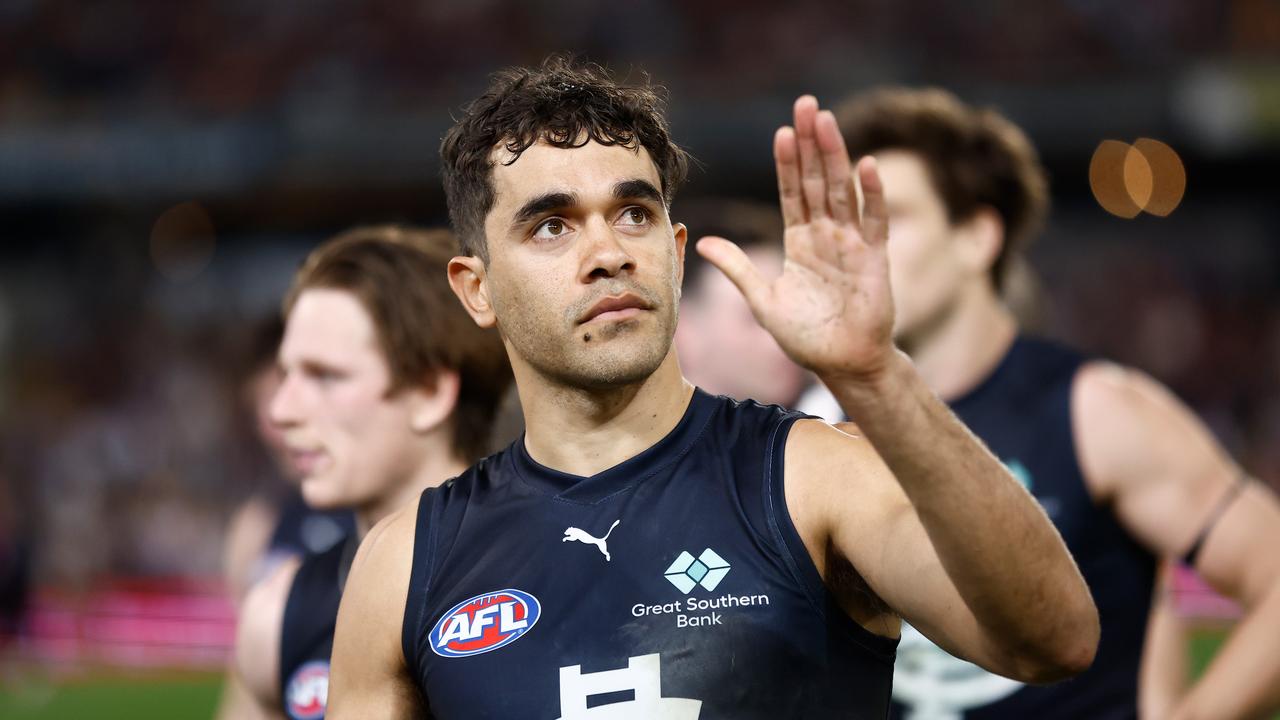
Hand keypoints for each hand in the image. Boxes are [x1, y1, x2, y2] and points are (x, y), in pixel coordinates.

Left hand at [697, 95, 895, 382]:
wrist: (842, 364)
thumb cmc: (806, 337)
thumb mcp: (762, 300)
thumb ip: (736, 267)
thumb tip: (700, 241)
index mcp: (800, 241)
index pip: (792, 192)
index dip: (787, 163)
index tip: (782, 132)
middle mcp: (827, 235)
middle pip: (817, 180)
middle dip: (812, 144)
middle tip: (807, 104)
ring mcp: (852, 243)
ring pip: (842, 190)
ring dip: (835, 155)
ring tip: (827, 121)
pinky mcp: (875, 258)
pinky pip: (872, 220)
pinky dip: (870, 193)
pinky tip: (866, 164)